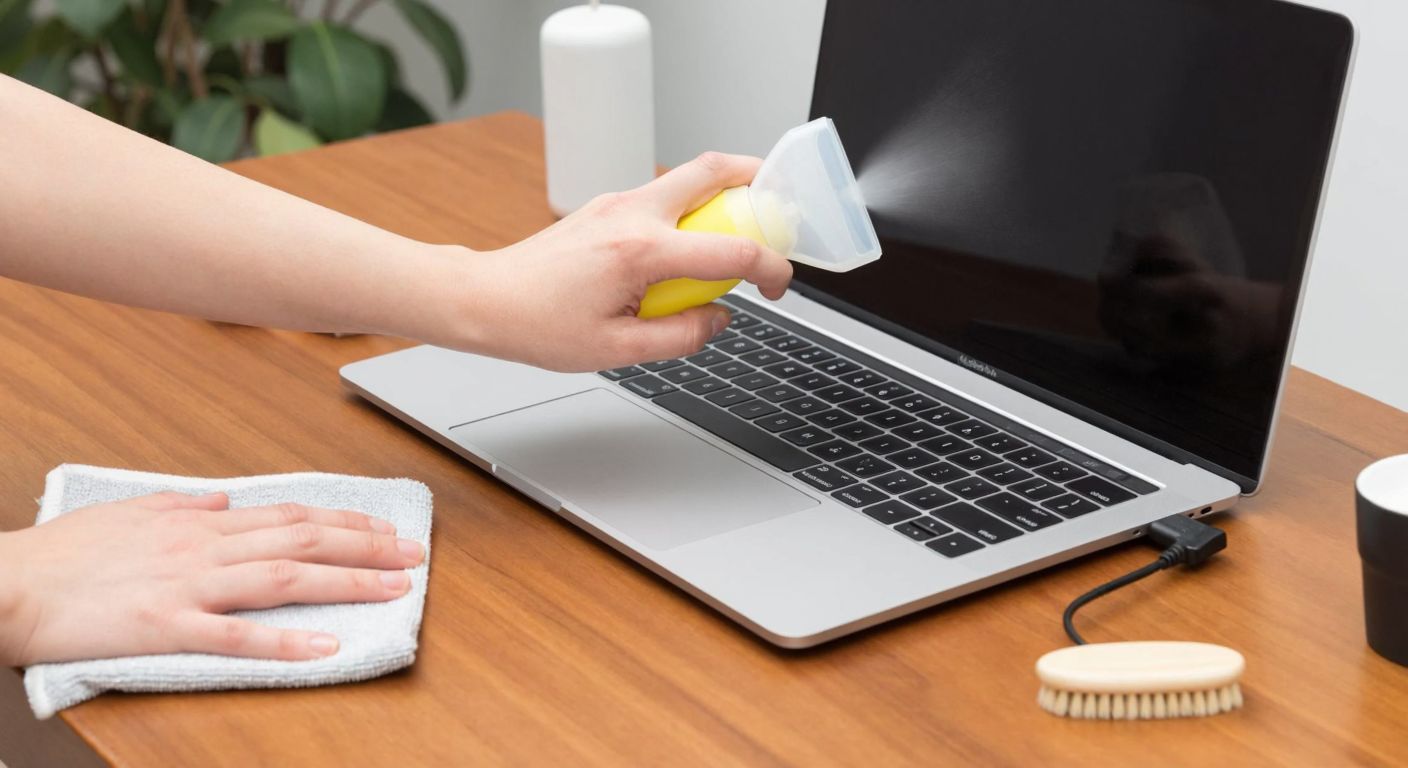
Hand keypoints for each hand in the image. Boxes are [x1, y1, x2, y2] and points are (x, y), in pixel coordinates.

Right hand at [0, 491, 423, 665]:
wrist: (8, 584)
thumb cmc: (62, 554)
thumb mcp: (129, 513)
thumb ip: (182, 507)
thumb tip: (224, 500)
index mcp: (198, 523)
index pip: (290, 515)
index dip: (345, 521)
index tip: (385, 527)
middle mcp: (203, 547)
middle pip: (303, 541)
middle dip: (366, 547)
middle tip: (414, 556)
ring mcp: (188, 586)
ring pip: (285, 578)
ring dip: (347, 582)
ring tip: (394, 590)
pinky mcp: (167, 627)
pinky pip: (237, 634)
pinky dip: (285, 640)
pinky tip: (328, 645)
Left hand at [445, 152, 793, 371]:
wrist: (485, 300)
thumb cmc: (537, 324)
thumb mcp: (618, 351)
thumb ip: (681, 336)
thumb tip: (719, 320)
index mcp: (640, 252)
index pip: (731, 249)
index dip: (771, 268)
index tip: (778, 286)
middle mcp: (632, 214)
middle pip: (714, 169)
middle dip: (761, 180)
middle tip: (783, 208)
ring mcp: (617, 202)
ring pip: (689, 176)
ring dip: (725, 193)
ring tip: (740, 233)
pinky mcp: (607, 206)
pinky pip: (664, 198)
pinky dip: (690, 213)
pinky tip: (687, 251)